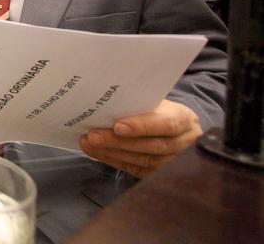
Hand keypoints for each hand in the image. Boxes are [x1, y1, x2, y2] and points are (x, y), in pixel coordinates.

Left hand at [79, 99, 202, 177]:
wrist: (173, 124)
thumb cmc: (158, 108)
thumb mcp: (154, 101)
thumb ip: (136, 105)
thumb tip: (104, 104)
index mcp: (185, 119)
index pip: (166, 124)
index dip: (142, 126)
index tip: (117, 126)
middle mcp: (184, 143)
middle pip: (152, 146)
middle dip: (118, 142)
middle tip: (92, 136)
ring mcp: (175, 162)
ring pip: (144, 161)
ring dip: (112, 153)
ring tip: (89, 144)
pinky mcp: (161, 174)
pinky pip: (137, 170)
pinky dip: (114, 161)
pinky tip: (98, 153)